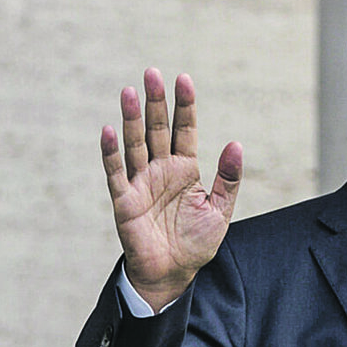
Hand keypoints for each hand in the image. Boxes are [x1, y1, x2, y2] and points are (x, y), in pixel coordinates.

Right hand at [101, 68, 242, 310]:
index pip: (184, 129)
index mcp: (184, 169)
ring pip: (135, 144)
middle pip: (157, 128)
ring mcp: (141, 182)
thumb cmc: (195, 243)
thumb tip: (236, 145)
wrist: (172, 274)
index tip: (183, 79)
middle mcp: (160, 170)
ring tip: (130, 91)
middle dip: (155, 101)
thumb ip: (228, 179)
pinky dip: (111, 152)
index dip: (184, 105)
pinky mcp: (124, 200)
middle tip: (152, 72)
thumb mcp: (220, 210)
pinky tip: (109, 130)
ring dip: (131, 118)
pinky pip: (115, 172)